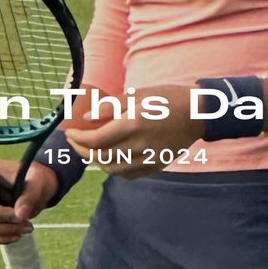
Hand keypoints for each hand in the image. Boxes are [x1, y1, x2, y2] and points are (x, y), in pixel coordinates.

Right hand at [0, 159, 57, 244]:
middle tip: (22, 218)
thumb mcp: (37, 183)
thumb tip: (20, 215)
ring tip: (28, 226)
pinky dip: (4, 237)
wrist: (40, 189)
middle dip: (0, 217)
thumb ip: (29, 196)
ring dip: (6, 230)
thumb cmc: (36, 179)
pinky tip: (19, 234)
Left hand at [64, 84, 203, 179]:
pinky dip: (113, 169)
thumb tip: (86, 118)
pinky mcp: (155, 166)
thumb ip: (110, 106)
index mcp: (133, 124)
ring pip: (112, 169)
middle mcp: (139, 145)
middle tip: (74, 141)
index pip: (95, 140)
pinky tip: (109, 158)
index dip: (78, 138)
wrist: (198, 113)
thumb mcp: (137, 94)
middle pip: (100, 157)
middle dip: (81, 150)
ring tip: (90, 149)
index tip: (69, 132)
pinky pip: (128, 174)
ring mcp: (148, 159)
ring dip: (96, 161)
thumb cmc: (167, 98)